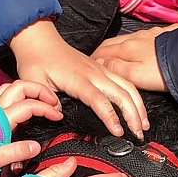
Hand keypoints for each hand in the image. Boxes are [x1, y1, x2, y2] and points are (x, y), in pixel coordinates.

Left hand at [0, 79, 63, 171]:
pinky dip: (18, 93)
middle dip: (41, 90)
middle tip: (53, 101)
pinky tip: (24, 105)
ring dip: (29, 89)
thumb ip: (16, 152)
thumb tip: (36, 146)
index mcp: (1, 119)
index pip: (30, 105)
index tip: (58, 117)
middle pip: (21, 86)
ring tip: (41, 100)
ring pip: (12, 86)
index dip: (47, 108)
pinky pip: (4, 92)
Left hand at [10, 19, 148, 138]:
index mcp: (78, 78)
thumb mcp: (33, 82)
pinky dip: (134, 96)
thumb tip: (59, 114)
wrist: (40, 40)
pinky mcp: (102, 68)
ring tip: (143, 125)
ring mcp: (100, 69)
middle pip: (121, 94)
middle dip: (133, 116)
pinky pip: (124, 81)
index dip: (110, 117)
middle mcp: (94, 72)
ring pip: (127, 87)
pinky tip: (138, 108)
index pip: (99, 100)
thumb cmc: (36, 60)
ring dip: (138, 107)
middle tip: (138, 135)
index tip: (118, 132)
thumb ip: (46, 100)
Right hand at [91, 26, 168, 91]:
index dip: (94, 57)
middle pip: (115, 42)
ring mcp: (152, 35)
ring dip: (121, 44)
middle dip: (104, 49)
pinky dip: (141, 39)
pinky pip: (150, 35)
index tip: (89, 64)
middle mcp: (137, 38)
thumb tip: (99, 62)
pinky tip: (144, 41)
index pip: (103, 50)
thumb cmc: (164, 73)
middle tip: (98, 59)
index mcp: (127, 47)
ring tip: (117, 52)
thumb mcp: (135, 76)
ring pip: (131, 37)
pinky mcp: (167, 35)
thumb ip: (115, 68)